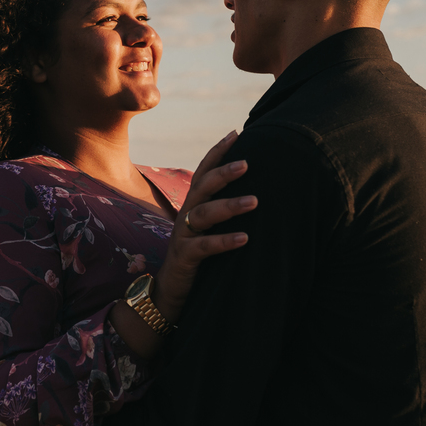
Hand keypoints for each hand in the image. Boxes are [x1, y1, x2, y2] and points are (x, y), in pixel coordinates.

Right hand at [108, 130, 253, 357]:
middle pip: (203, 187)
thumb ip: (221, 209)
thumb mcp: (206, 229)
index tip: (236, 133)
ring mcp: (183, 236)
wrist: (169, 291)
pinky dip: (224, 242)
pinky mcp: (185, 258)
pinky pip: (204, 247)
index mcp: (192, 205)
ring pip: (204, 214)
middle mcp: (186, 215)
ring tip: (255, 201)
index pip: (203, 171)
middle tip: (248, 163)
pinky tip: (245, 239)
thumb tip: (256, 189)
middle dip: (224, 173)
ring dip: (230, 206)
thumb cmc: (195, 256)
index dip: (217, 152)